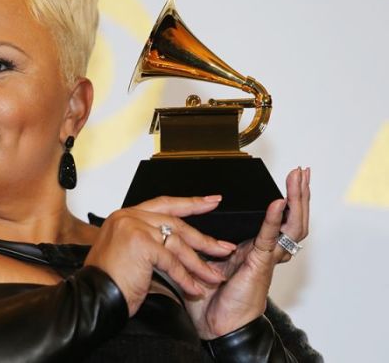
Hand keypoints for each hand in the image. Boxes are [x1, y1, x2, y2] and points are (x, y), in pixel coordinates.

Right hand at [84, 196, 236, 316]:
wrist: (94, 297)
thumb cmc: (109, 281)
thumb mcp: (129, 254)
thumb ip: (148, 242)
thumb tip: (177, 244)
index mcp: (124, 216)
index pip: (163, 204)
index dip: (190, 203)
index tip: (211, 201)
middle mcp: (128, 217)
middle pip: (175, 223)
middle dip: (204, 238)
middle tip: (224, 246)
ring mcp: (134, 227)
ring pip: (177, 243)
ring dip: (199, 263)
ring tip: (214, 277)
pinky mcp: (142, 243)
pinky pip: (172, 261)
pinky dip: (186, 277)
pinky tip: (194, 288)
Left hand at [185, 167, 310, 338]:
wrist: (216, 324)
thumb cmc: (211, 296)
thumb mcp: (208, 258)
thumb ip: (208, 239)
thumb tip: (193, 215)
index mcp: (253, 247)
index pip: (277, 218)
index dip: (287, 198)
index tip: (291, 178)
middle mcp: (264, 250)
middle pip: (291, 218)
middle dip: (299, 193)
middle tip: (302, 172)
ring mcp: (265, 257)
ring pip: (290, 226)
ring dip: (296, 201)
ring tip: (299, 180)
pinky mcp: (259, 264)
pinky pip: (269, 239)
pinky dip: (273, 220)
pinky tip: (278, 203)